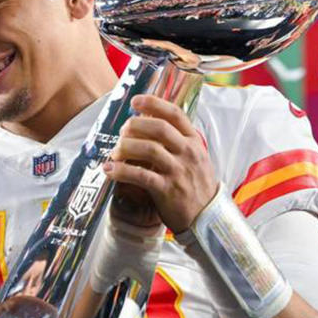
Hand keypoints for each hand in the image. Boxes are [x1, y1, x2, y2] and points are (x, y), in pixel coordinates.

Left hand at [103, 94, 217, 232]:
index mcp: (194, 141)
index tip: (135, 101)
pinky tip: (109, 169)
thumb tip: (149, 126)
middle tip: (122, 130)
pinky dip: (121, 171)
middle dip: (135, 125)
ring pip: (149, 149)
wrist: (208, 217)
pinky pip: (141, 176)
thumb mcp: (195, 158)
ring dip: (126, 147)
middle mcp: (188, 152)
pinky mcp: (167, 190)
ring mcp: (178, 171)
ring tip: (115, 151)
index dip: (154, 103)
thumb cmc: (197, 185)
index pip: (175, 114)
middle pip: (159, 128)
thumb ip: (178, 142)